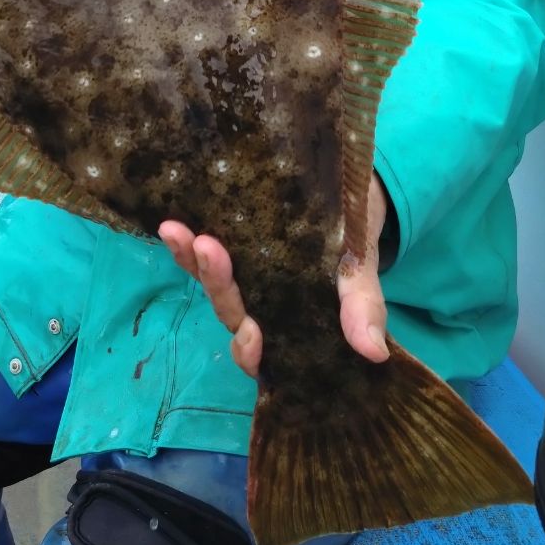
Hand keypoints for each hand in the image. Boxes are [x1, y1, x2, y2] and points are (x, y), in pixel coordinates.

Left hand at [158, 175, 390, 377]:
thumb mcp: (361, 267)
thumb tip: (374, 351)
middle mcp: (259, 301)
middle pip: (230, 308)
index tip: (251, 334)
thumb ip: (362, 305)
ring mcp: (242, 272)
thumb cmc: (354, 236)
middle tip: (208, 248)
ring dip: (189, 259)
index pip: (261, 346)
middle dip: (217, 283)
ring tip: (175, 231)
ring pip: (210, 279)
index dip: (250, 349)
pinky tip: (170, 222)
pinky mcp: (231, 242)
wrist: (350, 193)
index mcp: (289, 319)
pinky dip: (185, 241)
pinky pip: (202, 249)